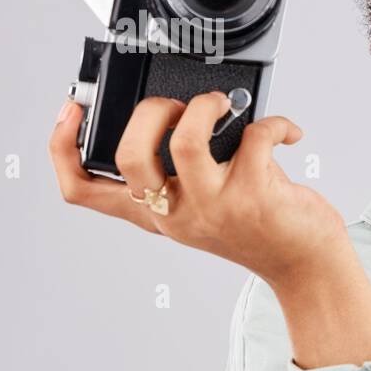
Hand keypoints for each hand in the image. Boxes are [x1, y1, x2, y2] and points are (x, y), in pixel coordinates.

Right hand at [50, 92, 370, 366]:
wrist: (307, 265)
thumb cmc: (262, 229)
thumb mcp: (204, 208)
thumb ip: (185, 173)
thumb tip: (188, 109)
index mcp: (155, 213)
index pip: (82, 189)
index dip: (62, 147)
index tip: (70, 109)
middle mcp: (176, 213)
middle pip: (128, 155)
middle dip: (149, 110)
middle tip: (180, 107)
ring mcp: (213, 206)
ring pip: (186, 141)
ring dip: (204, 107)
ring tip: (223, 105)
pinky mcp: (254, 196)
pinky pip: (255, 136)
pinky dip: (276, 124)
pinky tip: (287, 133)